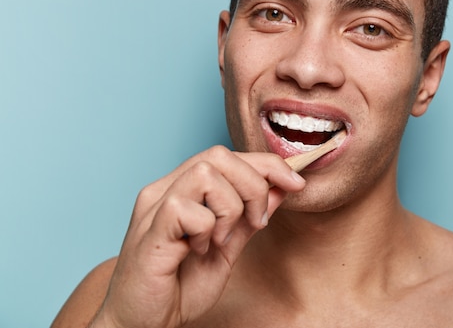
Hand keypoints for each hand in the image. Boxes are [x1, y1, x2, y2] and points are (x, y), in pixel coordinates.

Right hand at [90, 146, 305, 327]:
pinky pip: (187, 208)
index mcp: (183, 188)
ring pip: (206, 173)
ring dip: (229, 208)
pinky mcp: (149, 230)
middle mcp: (165, 189)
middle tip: (257, 222)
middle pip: (219, 155)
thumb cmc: (179, 285)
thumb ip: (250, 216)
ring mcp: (154, 207)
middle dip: (254, 185)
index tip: (296, 183)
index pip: (228, 156)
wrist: (143, 323)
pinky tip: (198, 251)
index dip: (267, 164)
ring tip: (221, 239)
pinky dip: (206, 230)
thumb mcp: (228, 246)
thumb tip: (281, 188)